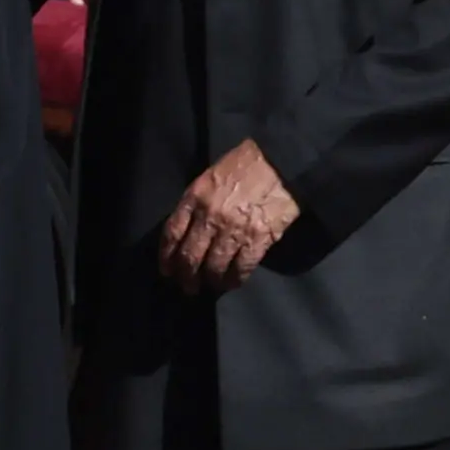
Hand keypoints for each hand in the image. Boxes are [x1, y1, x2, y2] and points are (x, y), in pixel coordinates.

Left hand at [157, 140, 301, 294]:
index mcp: (195, 197)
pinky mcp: (258, 239)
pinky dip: (235, 280)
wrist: (282, 161)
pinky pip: (241, 268)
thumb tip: (186, 230)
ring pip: (214, 267)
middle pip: (189, 257)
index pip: (172, 233)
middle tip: (189, 287)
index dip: (166, 257)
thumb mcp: (211, 176)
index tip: (167, 270)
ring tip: (212, 286)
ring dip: (211, 281)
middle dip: (186, 277)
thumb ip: (196, 202)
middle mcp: (210, 216)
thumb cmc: (246, 165)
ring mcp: (234, 229)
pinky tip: (233, 282)